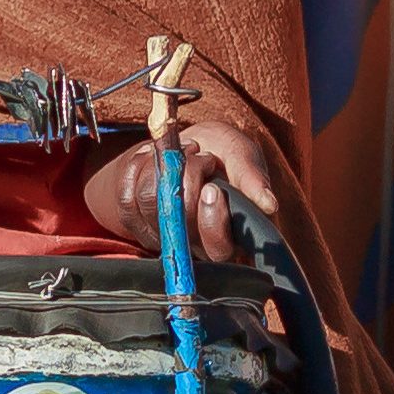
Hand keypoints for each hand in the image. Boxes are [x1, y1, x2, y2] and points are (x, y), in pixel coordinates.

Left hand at [80, 111, 290, 263]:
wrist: (185, 145)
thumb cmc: (220, 153)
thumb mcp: (241, 155)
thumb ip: (252, 176)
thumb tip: (268, 204)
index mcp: (230, 235)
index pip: (219, 248)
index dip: (212, 220)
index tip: (213, 187)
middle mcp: (195, 243)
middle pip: (180, 225)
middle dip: (188, 179)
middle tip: (201, 157)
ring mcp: (164, 234)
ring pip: (152, 205)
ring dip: (163, 168)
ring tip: (180, 153)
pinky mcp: (136, 221)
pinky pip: (125, 197)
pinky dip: (136, 167)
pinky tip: (152, 156)